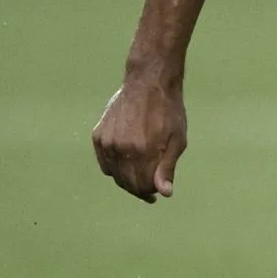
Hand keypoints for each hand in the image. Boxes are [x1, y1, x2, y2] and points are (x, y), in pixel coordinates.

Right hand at [93, 75, 187, 201]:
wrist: (148, 84)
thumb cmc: (168, 112)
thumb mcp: (177, 140)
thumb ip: (167, 168)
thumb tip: (164, 193)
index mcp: (143, 151)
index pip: (141, 186)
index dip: (150, 192)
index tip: (156, 193)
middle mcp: (121, 149)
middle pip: (126, 183)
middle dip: (139, 189)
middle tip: (149, 189)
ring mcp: (107, 142)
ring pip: (114, 175)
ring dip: (126, 179)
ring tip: (139, 175)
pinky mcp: (98, 136)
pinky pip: (105, 163)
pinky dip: (114, 168)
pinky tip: (126, 164)